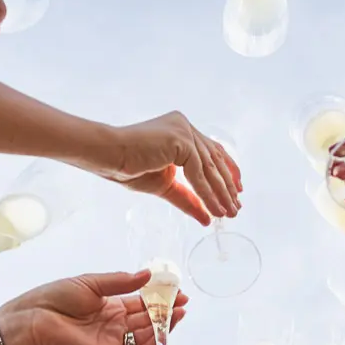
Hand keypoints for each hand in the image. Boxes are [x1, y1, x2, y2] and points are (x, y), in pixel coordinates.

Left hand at [4, 271, 181, 344]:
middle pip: (148, 323)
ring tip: (177, 314)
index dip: (161, 299)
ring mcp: (112, 342)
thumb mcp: (92, 283)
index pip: (143, 306)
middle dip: (167, 313)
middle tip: (183, 303)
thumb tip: (148, 275)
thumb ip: (121, 282)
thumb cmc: (56, 297)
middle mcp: (114, 326)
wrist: (34, 316)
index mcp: (111, 307)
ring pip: (145, 340)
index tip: (178, 291)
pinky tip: (160, 333)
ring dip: (163, 329)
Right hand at [77, 112, 239, 224]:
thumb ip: (187, 198)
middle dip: (227, 186)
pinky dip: (208, 193)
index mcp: (180, 131)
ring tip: (228, 213)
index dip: (226, 170)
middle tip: (236, 207)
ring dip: (220, 193)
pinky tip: (214, 209)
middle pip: (215, 158)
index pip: (212, 150)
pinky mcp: (181, 140)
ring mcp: (184, 130)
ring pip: (210, 167)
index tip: (236, 190)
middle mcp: (185, 127)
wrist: (108, 156)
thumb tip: (206, 218)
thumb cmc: (128, 167)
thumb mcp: (165, 186)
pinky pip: (199, 172)